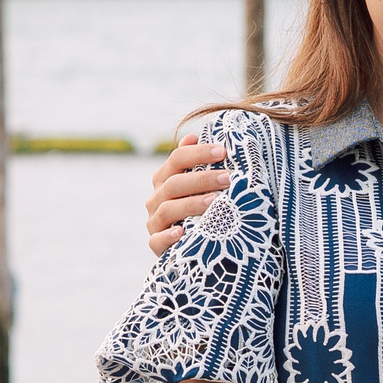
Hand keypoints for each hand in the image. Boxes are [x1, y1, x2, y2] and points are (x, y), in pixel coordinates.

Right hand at [146, 135, 228, 255]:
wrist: (191, 245)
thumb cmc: (199, 208)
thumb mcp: (198, 185)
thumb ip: (195, 163)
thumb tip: (192, 136)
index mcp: (165, 178)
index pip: (177, 159)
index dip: (198, 153)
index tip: (223, 152)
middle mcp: (156, 197)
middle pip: (174, 183)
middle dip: (202, 179)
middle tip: (227, 178)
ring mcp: (154, 221)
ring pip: (168, 209)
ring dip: (191, 204)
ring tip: (214, 202)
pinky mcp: (156, 244)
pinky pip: (157, 240)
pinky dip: (168, 236)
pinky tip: (182, 232)